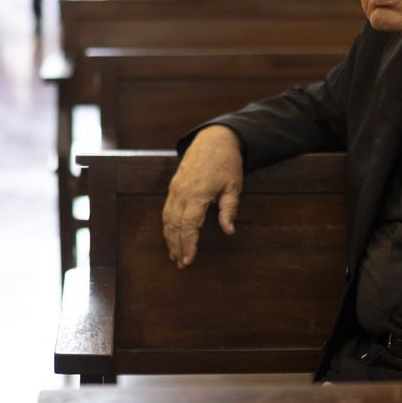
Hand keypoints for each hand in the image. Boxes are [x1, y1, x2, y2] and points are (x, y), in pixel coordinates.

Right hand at [161, 125, 242, 267]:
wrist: (213, 138)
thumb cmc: (227, 162)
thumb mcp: (234, 185)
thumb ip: (230, 209)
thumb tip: (229, 231)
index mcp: (197, 194)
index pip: (189, 225)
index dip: (188, 244)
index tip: (189, 260)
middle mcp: (182, 193)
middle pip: (174, 225)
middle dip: (177, 246)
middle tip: (182, 264)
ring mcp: (175, 189)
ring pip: (167, 218)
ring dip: (170, 238)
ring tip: (175, 255)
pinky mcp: (174, 186)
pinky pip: (167, 210)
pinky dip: (167, 225)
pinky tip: (171, 236)